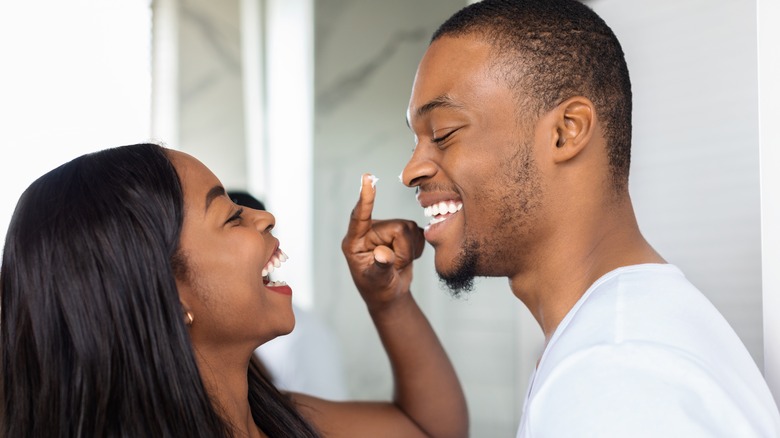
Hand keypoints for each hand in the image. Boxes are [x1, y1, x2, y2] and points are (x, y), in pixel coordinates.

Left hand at [342, 173, 424, 308]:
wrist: (390, 294)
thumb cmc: (378, 290)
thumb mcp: (377, 282)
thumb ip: (380, 267)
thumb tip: (383, 254)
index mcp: (355, 241)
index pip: (359, 217)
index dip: (365, 199)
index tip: (367, 179)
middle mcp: (369, 231)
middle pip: (397, 227)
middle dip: (403, 250)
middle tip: (396, 266)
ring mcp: (385, 229)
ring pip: (410, 228)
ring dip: (410, 250)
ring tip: (399, 263)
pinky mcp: (400, 230)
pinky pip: (418, 231)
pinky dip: (417, 248)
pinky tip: (406, 258)